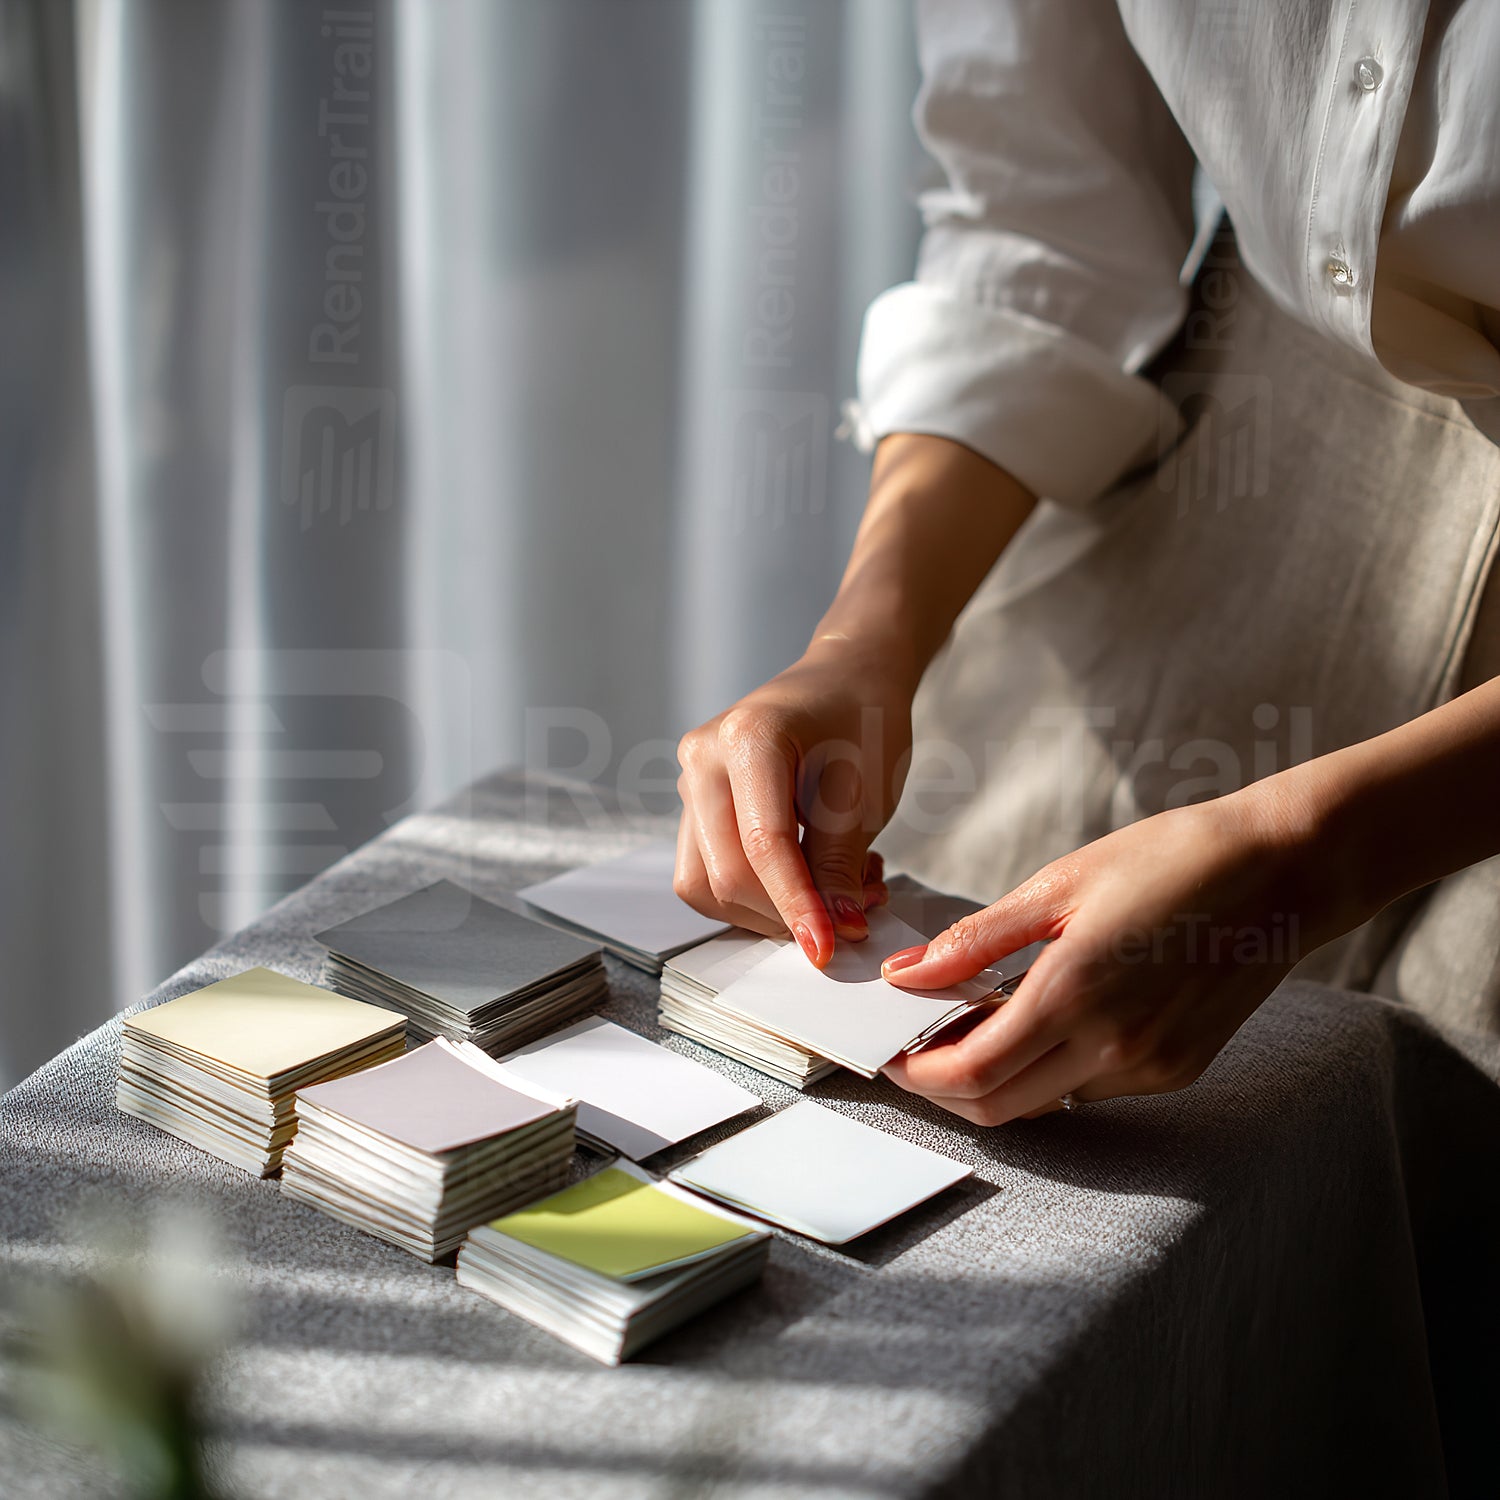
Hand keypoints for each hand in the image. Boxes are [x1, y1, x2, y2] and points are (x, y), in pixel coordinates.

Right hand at [674, 640, 914, 964]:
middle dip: (784, 913)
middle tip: (851, 915)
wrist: (848, 677)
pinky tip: (808, 878)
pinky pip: (710, 869)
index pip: (763, 846)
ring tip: (833, 892)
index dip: (796, 906)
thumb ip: (839, 865)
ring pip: (705, 882)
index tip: (828, 948)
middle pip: (724, 874)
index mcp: (747, 738)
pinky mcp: (698, 803)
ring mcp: (692, 780)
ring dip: (767, 909)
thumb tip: (833, 932)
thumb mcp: (865, 792)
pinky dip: (757, 892)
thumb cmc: (863, 719)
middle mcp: (703, 758)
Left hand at [878, 786, 1333, 1122]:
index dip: (917, 1072)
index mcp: (1075, 993)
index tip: (890, 1048)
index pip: (970, 1073)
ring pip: (1043, 1102)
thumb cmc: (1171, 860)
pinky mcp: (1176, 1070)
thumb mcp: (1059, 885)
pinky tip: (1039, 1018)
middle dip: (944, 1087)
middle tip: (917, 1044)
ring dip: (997, 1076)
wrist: (1284, 872)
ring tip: (975, 1019)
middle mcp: (1114, 1046)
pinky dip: (1049, 1068)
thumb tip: (905, 975)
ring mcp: (1150, 1066)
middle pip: (998, 1106)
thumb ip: (976, 940)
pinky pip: (1088, 1088)